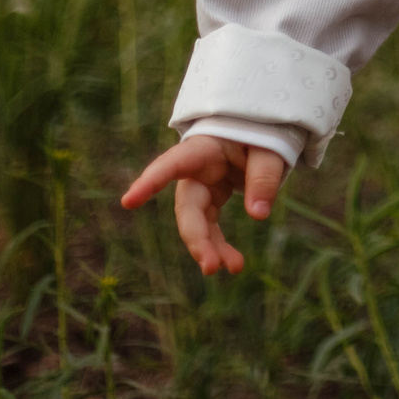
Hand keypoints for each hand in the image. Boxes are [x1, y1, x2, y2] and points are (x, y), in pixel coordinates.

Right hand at [120, 133, 288, 274]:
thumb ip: (263, 176)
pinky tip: (233, 265)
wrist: (258, 131)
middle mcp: (195, 171)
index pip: (173, 164)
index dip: (150, 182)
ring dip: (210, 248)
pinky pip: (211, 226)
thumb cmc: (258, 133)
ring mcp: (202, 187)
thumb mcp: (269, 148)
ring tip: (233, 267)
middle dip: (196, 237)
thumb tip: (258, 215)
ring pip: (198, 222)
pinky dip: (221, 245)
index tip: (128, 202)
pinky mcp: (212, 198)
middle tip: (210, 266)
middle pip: (187, 206)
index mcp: (202, 148)